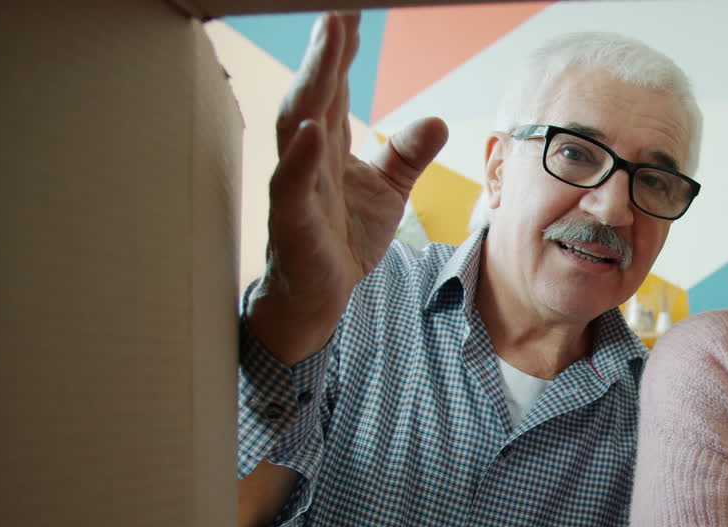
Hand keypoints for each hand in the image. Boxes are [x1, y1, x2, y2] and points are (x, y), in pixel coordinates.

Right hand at [248, 11, 448, 364]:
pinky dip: (299, 159)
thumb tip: (436, 120)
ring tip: (328, 44)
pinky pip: (291, 186)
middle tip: (339, 11)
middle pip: (315, 94)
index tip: (353, 11)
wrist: (318, 298)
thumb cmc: (341, 239)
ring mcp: (296, 187)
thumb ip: (406, 155)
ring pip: (298, 126)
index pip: (335, 86)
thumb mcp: (387, 192)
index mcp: (328, 145)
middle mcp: (307, 157)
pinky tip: (311, 129)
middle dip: (326, 53)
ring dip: (313, 84)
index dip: (344, 50)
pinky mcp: (293, 223)